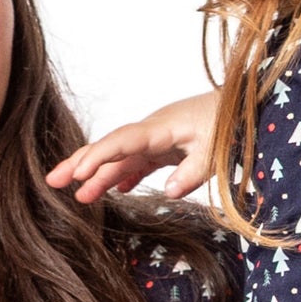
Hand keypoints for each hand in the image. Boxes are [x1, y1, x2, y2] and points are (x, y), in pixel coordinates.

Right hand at [49, 90, 222, 201]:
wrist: (248, 104)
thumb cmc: (233, 122)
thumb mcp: (217, 150)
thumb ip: (193, 171)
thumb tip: (169, 191)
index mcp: (161, 127)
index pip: (121, 142)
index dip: (97, 157)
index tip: (77, 173)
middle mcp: (153, 131)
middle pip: (110, 147)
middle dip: (80, 163)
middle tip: (52, 180)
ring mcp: (159, 138)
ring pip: (122, 158)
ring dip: (100, 176)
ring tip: (79, 197)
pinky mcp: (169, 146)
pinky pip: (140, 161)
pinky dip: (126, 175)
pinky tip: (115, 191)